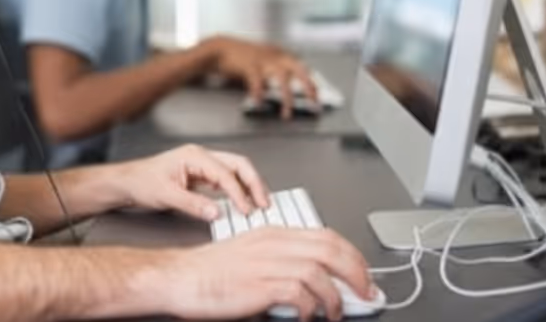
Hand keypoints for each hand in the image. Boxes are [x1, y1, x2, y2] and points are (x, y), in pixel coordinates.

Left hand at [116, 144, 270, 220]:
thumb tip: (216, 212)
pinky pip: (226, 180)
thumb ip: (193, 204)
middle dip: (254, 183)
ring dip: (248, 186)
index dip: (239, 193)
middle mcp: (201, 157)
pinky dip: (238, 190)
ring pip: (235, 171)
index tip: (247, 210)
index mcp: (194, 156)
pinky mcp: (201, 176)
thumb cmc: (141, 183)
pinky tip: (242, 202)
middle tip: (264, 203)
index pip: (225, 173)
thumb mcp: (166, 195)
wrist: (126, 183)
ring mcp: (202, 165)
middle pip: (238, 165)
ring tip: (259, 203)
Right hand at [161, 227, 377, 320]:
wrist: (179, 278)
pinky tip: (307, 318)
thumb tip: (314, 281)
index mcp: (272, 233)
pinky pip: (301, 294)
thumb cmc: (209, 272)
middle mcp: (273, 243)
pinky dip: (311, 309)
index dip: (352, 255)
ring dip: (336, 297)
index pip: (326, 235)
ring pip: (320, 272)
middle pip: (331, 250)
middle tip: (366, 293)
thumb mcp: (251, 256)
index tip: (362, 274)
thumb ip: (281, 262)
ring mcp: (266, 262)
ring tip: (335, 313)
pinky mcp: (259, 284)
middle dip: (357, 273)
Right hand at [207, 36, 318, 118]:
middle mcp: (274, 55)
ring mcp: (262, 59)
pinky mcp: (249, 65)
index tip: (317, 95)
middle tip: (313, 101)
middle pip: (298, 69)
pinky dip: (259, 93)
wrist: (220, 48)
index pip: (301, 67)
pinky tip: (259, 103)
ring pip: (281, 77)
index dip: (311, 82)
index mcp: (279, 54)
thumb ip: (275, 70)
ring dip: (286, 97)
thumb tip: (287, 88)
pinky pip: (257, 81)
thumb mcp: (263, 60)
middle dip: (308, 85)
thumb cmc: (242, 57)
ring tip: (287, 113)